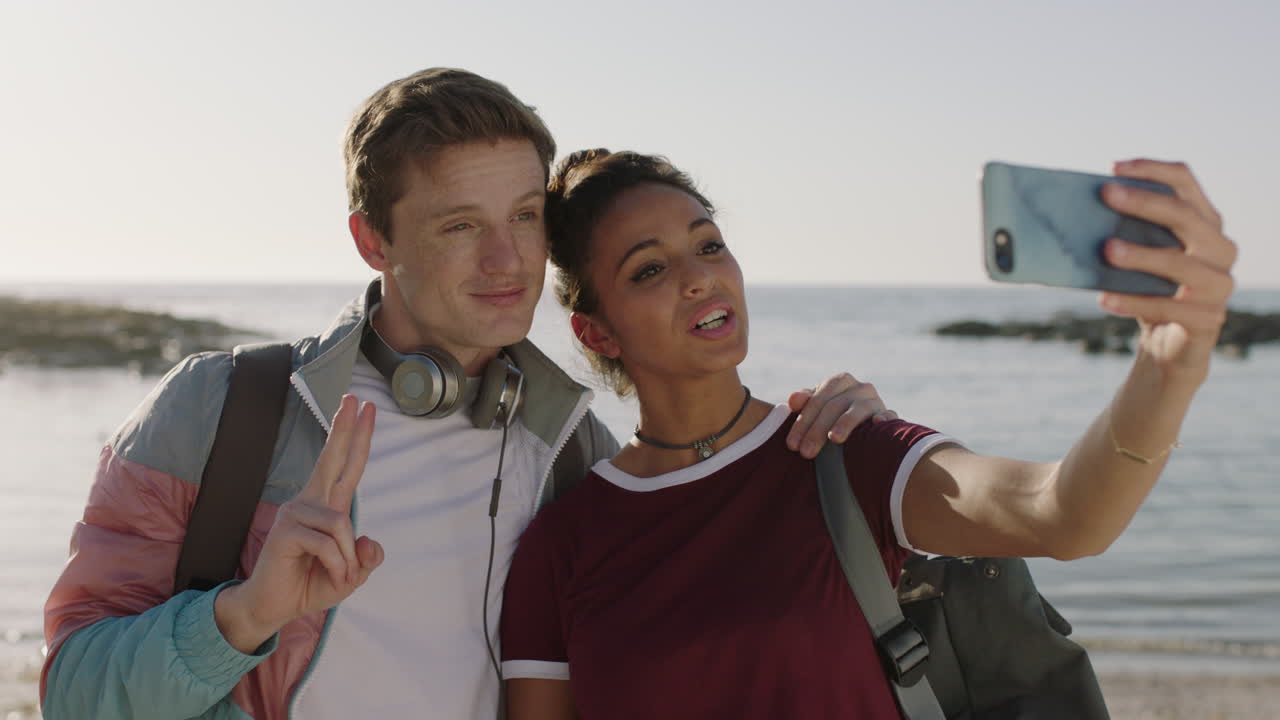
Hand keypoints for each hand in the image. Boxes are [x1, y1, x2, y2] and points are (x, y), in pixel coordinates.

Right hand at [215, 395, 383, 652]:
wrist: (272, 608)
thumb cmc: (309, 585)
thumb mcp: (350, 575)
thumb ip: (365, 559)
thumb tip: (370, 541)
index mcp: (327, 507)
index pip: (346, 466)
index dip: (356, 437)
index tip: (364, 407)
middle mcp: (310, 503)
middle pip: (333, 460)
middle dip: (346, 429)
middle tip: (355, 398)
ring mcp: (295, 514)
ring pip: (342, 525)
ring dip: (348, 559)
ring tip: (340, 577)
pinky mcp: (285, 532)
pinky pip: (328, 545)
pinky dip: (338, 566)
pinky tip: (332, 576)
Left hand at [785, 373, 894, 457]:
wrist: (862, 429)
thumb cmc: (831, 418)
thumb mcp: (816, 409)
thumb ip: (804, 403)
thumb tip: (793, 400)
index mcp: (840, 382)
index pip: (818, 398)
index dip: (803, 421)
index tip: (792, 445)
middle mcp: (860, 388)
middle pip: (835, 405)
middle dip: (817, 429)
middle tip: (806, 453)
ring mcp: (877, 401)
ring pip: (861, 408)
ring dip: (846, 422)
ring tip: (833, 438)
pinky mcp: (891, 417)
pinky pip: (890, 416)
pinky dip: (884, 418)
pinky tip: (876, 424)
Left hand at [1100, 159, 1236, 380]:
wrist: (1169, 343)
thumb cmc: (1150, 289)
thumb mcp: (1140, 257)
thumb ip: (1125, 233)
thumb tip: (1073, 212)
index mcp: (1205, 222)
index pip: (1185, 182)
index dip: (1151, 170)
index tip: (1113, 168)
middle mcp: (1220, 248)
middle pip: (1185, 216)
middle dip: (1144, 203)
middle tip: (1106, 195)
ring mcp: (1219, 284)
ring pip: (1181, 263)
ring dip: (1142, 255)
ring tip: (1106, 250)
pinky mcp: (1209, 319)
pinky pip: (1169, 307)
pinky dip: (1133, 302)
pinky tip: (1104, 299)